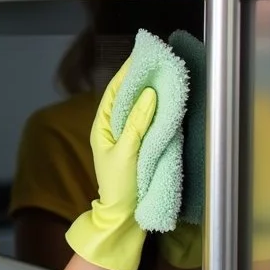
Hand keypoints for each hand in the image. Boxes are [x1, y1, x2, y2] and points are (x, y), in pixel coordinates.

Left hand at [65, 59, 157, 269]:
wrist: (123, 214)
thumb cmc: (119, 185)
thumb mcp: (127, 153)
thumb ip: (137, 124)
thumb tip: (148, 94)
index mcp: (103, 127)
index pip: (113, 93)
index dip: (125, 73)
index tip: (139, 55)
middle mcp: (113, 127)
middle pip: (126, 96)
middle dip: (139, 78)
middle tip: (157, 59)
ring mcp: (126, 135)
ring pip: (137, 107)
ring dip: (148, 90)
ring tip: (163, 71)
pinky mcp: (139, 143)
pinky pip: (146, 120)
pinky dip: (155, 108)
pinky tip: (166, 97)